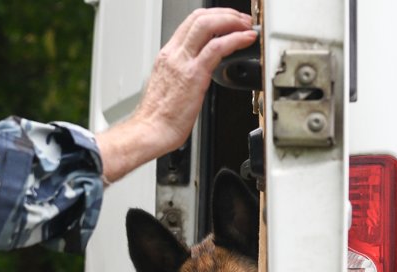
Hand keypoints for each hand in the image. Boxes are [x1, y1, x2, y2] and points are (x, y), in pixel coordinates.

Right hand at [96, 8, 256, 183]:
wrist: (150, 131)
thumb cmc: (158, 118)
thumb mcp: (169, 87)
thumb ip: (182, 75)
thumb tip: (197, 75)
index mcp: (167, 56)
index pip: (190, 23)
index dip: (213, 16)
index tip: (228, 21)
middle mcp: (173, 54)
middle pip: (200, 17)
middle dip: (226, 14)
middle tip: (241, 21)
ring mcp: (183, 62)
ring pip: (208, 25)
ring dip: (232, 21)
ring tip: (246, 27)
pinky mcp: (194, 75)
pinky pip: (217, 47)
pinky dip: (236, 39)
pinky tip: (246, 39)